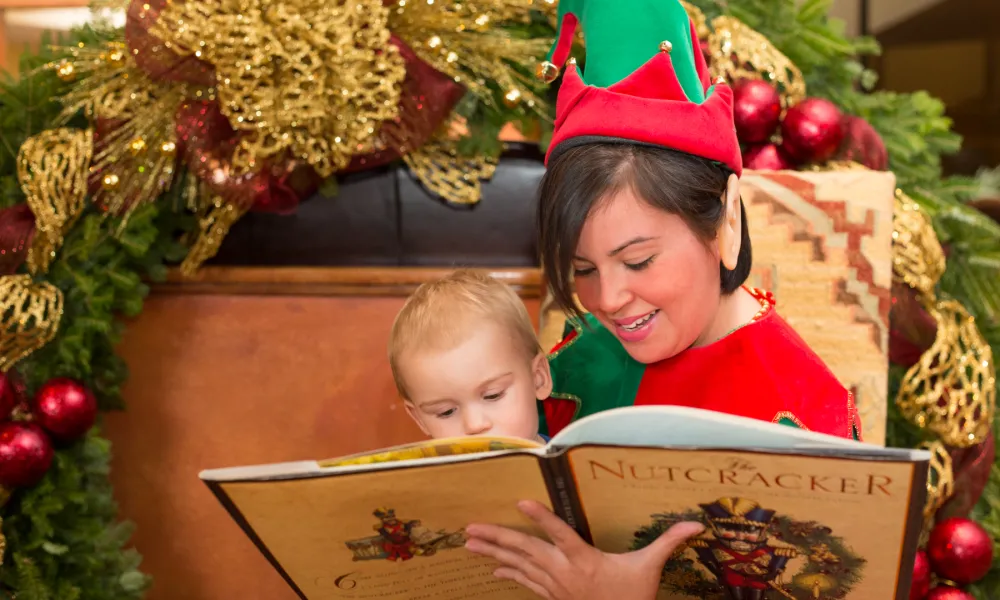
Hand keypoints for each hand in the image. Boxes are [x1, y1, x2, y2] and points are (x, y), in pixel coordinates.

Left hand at [464, 500, 703, 599]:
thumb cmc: (634, 596)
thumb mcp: (649, 568)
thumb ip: (667, 542)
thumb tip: (695, 524)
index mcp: (585, 561)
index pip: (560, 534)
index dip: (541, 519)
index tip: (520, 502)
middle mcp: (564, 572)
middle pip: (526, 551)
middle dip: (497, 538)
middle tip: (470, 528)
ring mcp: (555, 587)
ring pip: (519, 566)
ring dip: (493, 553)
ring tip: (470, 542)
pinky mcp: (552, 597)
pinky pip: (526, 582)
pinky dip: (509, 572)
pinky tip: (494, 567)